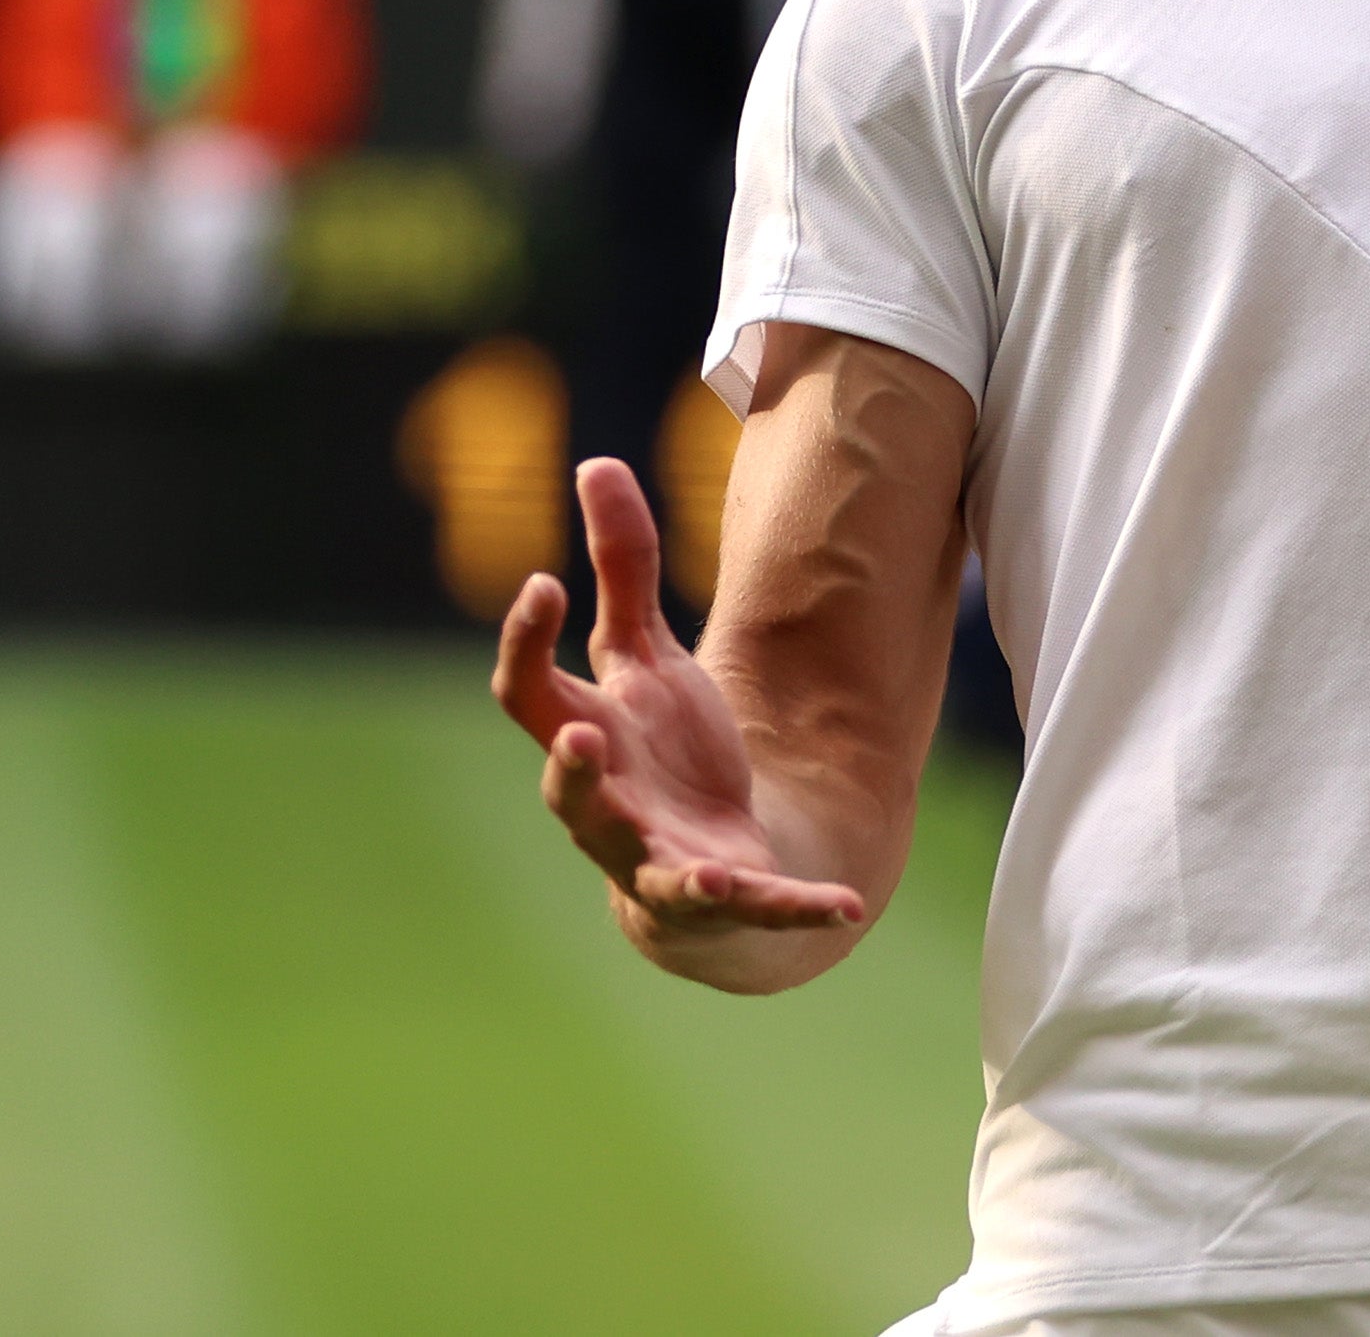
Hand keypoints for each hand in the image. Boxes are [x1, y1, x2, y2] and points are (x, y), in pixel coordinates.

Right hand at [492, 456, 865, 964]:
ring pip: (647, 866)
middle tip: (580, 735)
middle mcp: (603, 801)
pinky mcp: (718, 896)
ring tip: (704, 868)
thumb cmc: (658, 750)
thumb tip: (595, 461)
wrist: (701, 865)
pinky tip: (845, 903)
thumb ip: (624, 569)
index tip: (541, 579)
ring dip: (676, 868)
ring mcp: (654, 858)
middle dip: (572, 767)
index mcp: (584, 733)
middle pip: (569, 788)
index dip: (524, 639)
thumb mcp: (647, 659)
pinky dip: (796, 907)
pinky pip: (757, 906)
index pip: (526, 691)